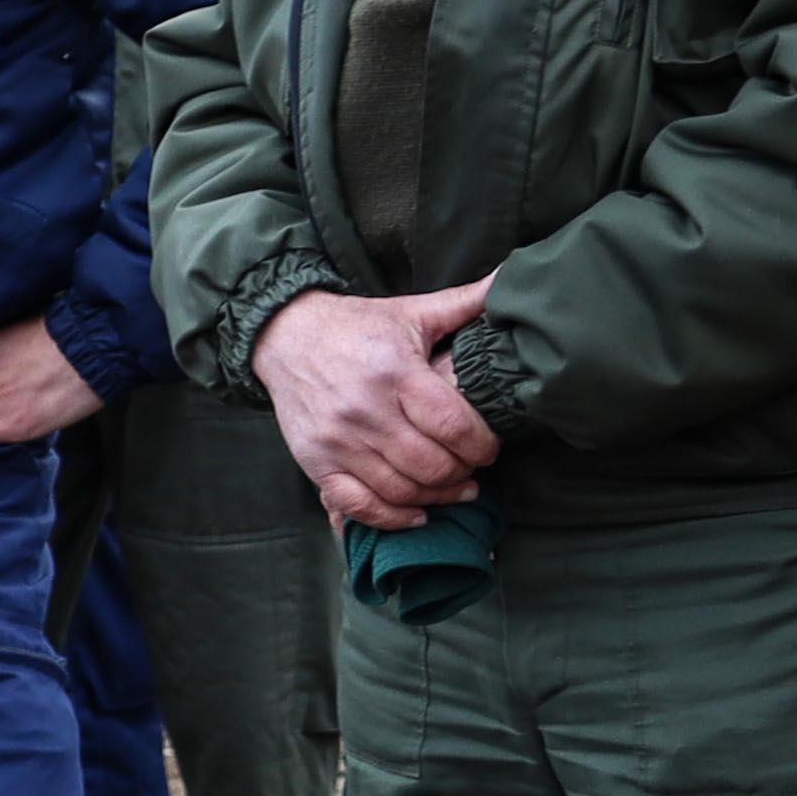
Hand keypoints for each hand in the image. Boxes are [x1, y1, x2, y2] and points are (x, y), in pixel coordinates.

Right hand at [249, 278, 500, 531]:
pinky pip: (357, 504)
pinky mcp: (315, 461)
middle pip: (432, 466)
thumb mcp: (410, 311)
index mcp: (396, 372)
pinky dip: (391, 517)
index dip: (483, 446)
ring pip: (401, 490)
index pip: (454, 426)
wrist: (284, 336)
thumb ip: (464, 302)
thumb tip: (513, 278)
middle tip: (472, 468)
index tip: (489, 447)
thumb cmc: (356, 326)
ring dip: (436, 497)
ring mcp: (338, 440)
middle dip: (463, 474)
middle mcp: (366, 410)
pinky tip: (415, 514)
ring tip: (452, 488)